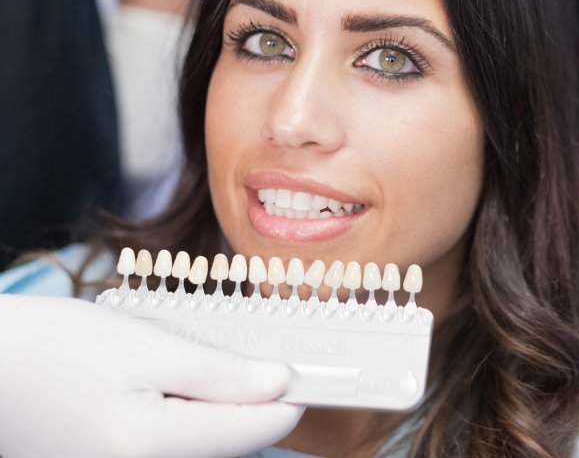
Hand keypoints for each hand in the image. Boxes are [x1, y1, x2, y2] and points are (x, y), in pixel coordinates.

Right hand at [0, 295, 302, 457]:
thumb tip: (279, 384)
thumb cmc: (52, 349)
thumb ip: (219, 374)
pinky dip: (182, 419)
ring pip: (201, 447)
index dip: (287, 399)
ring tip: (187, 366)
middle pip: (228, 445)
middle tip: (248, 355)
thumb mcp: (145, 347)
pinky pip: (170, 449)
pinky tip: (166, 387)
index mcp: (149, 448)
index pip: (252, 432)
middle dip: (245, 401)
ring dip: (213, 410)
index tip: (310, 374)